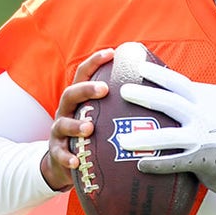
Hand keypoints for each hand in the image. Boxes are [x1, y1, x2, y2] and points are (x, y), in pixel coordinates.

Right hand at [41, 48, 113, 190]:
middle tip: (104, 89)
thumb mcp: (103, 115)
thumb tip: (159, 89)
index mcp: (80, 99)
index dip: (95, 62)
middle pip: (70, 93)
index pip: (84, 74)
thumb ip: (121, 104)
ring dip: (75, 125)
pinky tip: (76, 161)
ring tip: (89, 128)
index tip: (112, 53)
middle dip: (86, 89)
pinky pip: (59, 154)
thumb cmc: (94, 133)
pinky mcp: (56, 152)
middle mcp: (66, 111)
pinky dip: (67, 157)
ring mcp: (59, 131)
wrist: (65, 162)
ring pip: (62, 124)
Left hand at [117, 62, 215, 200]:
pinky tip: (140, 165)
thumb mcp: (208, 117)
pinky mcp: (203, 161)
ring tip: (123, 139)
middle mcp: (204, 118)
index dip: (160, 74)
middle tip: (124, 91)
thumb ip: (189, 107)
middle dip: (147, 95)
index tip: (140, 67)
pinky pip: (177, 163)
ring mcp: (203, 140)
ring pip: (171, 136)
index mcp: (203, 105)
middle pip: (172, 103)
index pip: (180, 84)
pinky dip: (159, 164)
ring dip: (146, 137)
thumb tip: (158, 97)